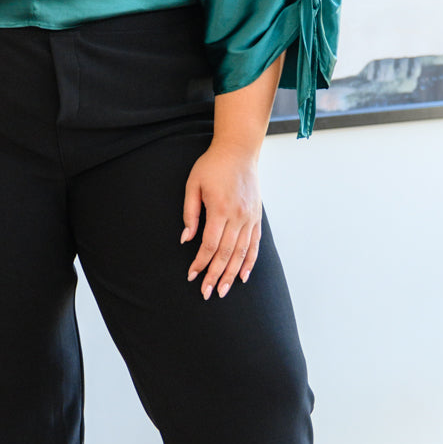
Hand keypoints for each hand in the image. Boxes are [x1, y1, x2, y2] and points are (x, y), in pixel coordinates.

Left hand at [180, 143, 262, 298]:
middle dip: (215, 275)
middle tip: (207, 293)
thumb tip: (186, 239)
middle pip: (226, 254)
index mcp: (220, 209)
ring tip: (223, 290)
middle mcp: (238, 216)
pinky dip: (249, 262)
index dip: (200, 263)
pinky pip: (254, 245)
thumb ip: (189, 213)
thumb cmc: (212, 166)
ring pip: (242, 253)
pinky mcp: (256, 217)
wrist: (239, 151)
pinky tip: (243, 276)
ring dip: (231, 274)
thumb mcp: (193, 185)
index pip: (210, 245)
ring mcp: (250, 218)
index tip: (192, 276)